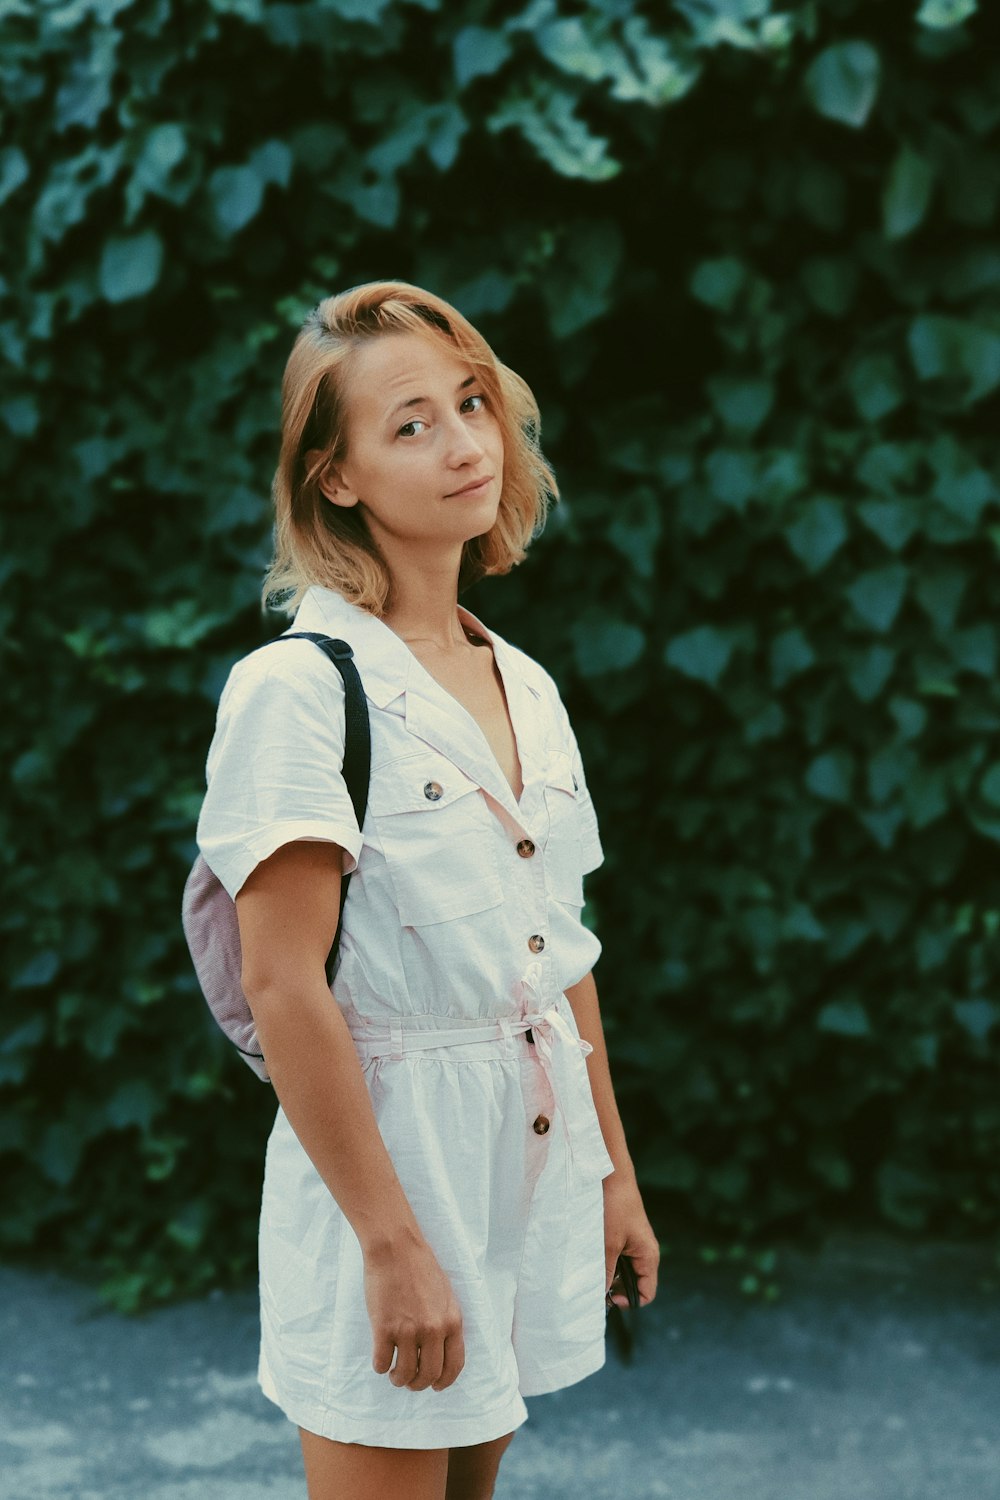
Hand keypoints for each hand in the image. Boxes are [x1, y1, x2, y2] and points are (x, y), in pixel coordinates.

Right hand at [363, 1235, 465, 1391]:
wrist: (396, 1247)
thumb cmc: (420, 1266)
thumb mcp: (446, 1295)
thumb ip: (446, 1322)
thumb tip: (441, 1350)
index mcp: (452, 1321)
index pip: (454, 1365)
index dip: (444, 1382)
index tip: (435, 1385)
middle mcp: (433, 1330)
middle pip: (429, 1375)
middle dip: (418, 1384)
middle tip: (410, 1381)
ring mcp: (408, 1330)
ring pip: (405, 1374)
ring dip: (399, 1379)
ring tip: (394, 1374)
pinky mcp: (384, 1328)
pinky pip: (381, 1363)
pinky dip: (380, 1366)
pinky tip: (381, 1358)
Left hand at [603, 1170, 659, 1307]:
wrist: (611, 1174)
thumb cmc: (615, 1207)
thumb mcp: (608, 1244)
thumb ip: (605, 1271)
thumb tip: (600, 1295)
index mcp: (648, 1257)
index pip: (646, 1293)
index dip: (628, 1300)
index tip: (607, 1297)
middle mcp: (644, 1252)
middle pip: (633, 1283)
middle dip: (614, 1286)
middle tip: (593, 1284)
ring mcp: (633, 1243)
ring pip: (622, 1269)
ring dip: (607, 1272)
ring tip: (590, 1267)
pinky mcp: (623, 1235)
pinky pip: (616, 1256)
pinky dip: (604, 1259)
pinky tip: (590, 1254)